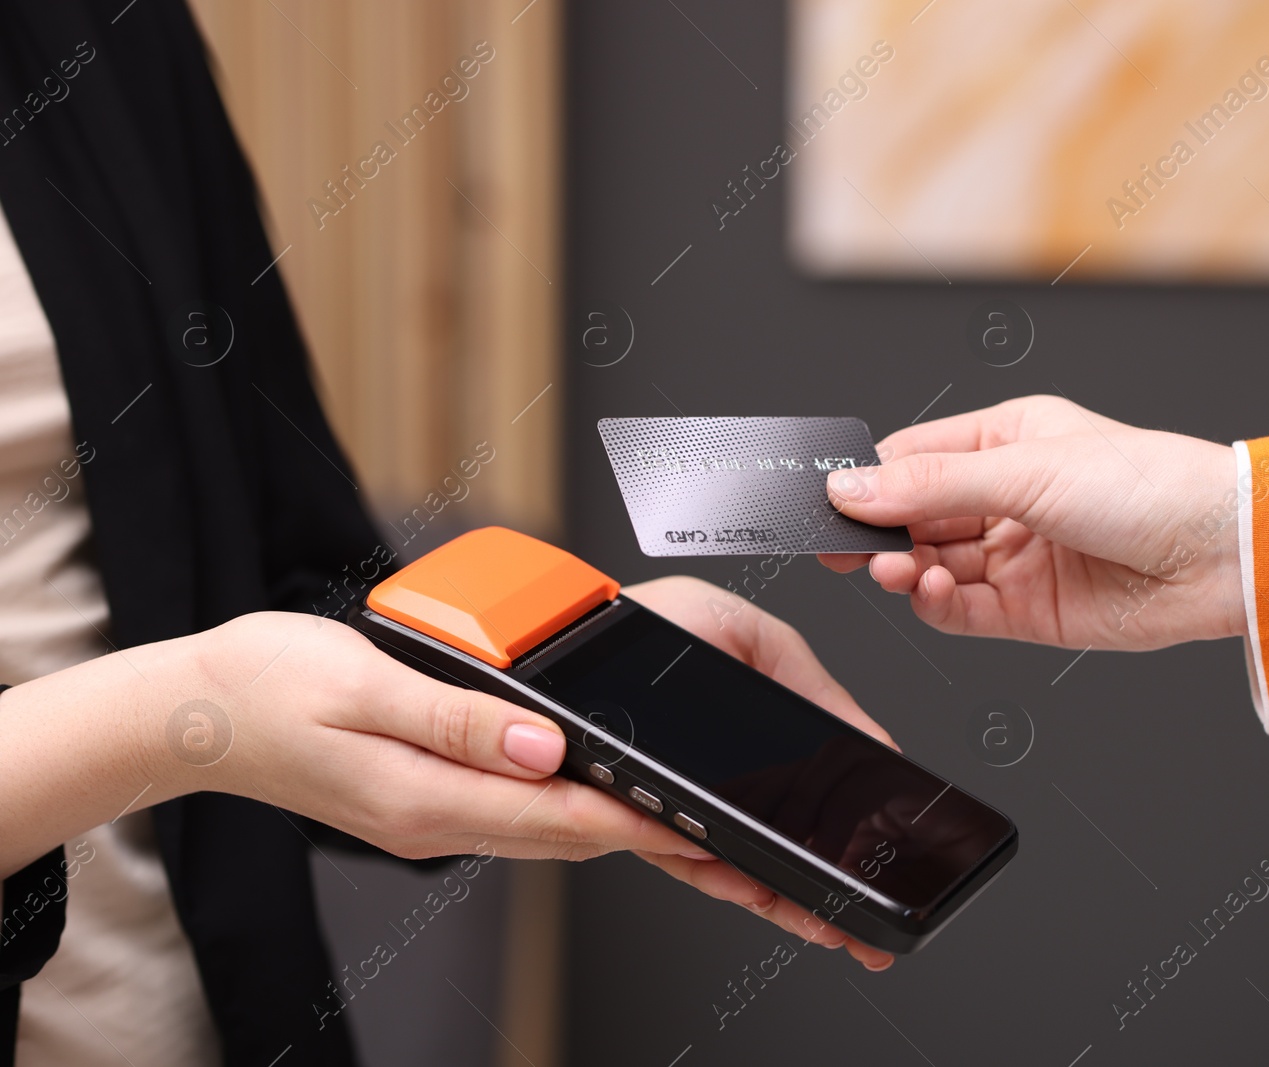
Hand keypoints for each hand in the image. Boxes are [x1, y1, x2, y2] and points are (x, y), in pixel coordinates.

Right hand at [189, 612, 712, 865]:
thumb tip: (549, 746)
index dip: (633, 821)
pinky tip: (590, 780)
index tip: (695, 820)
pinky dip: (563, 802)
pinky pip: (512, 811)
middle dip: (641, 835)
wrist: (191, 712)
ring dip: (608, 822)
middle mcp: (432, 820)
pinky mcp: (421, 800)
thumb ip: (461, 718)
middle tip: (712, 829)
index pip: (556, 820)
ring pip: (541, 829)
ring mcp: (426, 816)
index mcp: (423, 799)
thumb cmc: (265, 686)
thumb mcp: (366, 685)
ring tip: (674, 808)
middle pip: (561, 836)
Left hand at [622, 575, 897, 970]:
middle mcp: (710, 778)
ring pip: (729, 861)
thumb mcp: (757, 640)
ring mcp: (672, 800)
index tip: (866, 865)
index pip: (799, 795)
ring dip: (774, 892)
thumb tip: (872, 744)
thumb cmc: (655, 624)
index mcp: (744, 738)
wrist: (571, 632)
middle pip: (769, 842)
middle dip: (811, 885)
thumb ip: (814, 690)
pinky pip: (678, 852)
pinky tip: (750, 883)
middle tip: (847, 918)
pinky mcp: (630, 813)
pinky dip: (717, 872)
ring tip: (813, 915)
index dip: (836, 833)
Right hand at [820, 394, 1245, 650]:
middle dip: (879, 534)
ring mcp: (1017, 555)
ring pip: (933, 565)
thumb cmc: (1152, 485)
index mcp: (1006, 440)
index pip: (914, 459)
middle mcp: (1007, 497)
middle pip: (916, 517)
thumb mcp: (1028, 468)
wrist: (1226, 555)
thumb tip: (853, 488)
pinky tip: (931, 591)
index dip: (869, 482)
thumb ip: (933, 484)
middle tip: (840, 551)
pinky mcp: (1029, 610)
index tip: (828, 501)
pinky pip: (962, 611)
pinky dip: (937, 605)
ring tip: (894, 571)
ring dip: (906, 570)